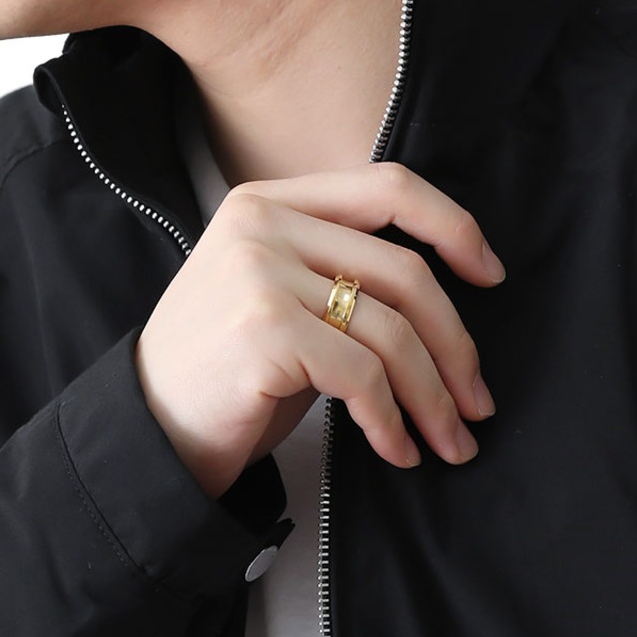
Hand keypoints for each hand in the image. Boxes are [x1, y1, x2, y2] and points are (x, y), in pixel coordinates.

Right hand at [135, 163, 503, 497]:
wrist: (146, 433)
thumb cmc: (227, 370)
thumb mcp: (283, 295)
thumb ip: (344, 268)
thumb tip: (451, 298)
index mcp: (272, 199)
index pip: (388, 185)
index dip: (453, 225)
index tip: (491, 274)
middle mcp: (264, 222)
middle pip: (404, 270)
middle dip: (455, 344)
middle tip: (477, 401)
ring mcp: (259, 270)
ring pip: (391, 329)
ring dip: (433, 396)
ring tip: (447, 441)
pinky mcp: (263, 328)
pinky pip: (363, 375)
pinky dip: (392, 421)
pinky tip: (396, 451)